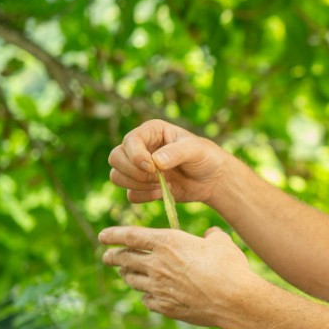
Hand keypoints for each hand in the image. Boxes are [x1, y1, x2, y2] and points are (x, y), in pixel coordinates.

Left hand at [100, 226, 254, 326]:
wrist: (233, 299)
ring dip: (126, 275)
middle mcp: (157, 265)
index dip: (114, 235)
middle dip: (113, 256)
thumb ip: (210, 235)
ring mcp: (158, 288)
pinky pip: (146, 299)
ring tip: (125, 273)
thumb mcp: (221, 241)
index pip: (131, 236)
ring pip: (132, 280)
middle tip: (107, 256)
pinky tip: (148, 294)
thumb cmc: (229, 266)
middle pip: (124, 259)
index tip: (102, 236)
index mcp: (168, 243)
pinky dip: (145, 295)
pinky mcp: (165, 306)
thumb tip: (209, 234)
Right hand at [108, 119, 227, 205]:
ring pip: (117, 176)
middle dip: (133, 172)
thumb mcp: (196, 149)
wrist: (213, 179)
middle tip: (157, 177)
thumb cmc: (206, 156)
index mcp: (151, 131)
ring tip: (161, 185)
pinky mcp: (142, 187)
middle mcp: (140, 148)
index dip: (135, 155)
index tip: (152, 167)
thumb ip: (176, 153)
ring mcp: (139, 168)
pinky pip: (130, 195)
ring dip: (137, 185)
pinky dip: (144, 196)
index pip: (129, 141)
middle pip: (115, 158)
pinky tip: (163, 193)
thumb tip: (155, 162)